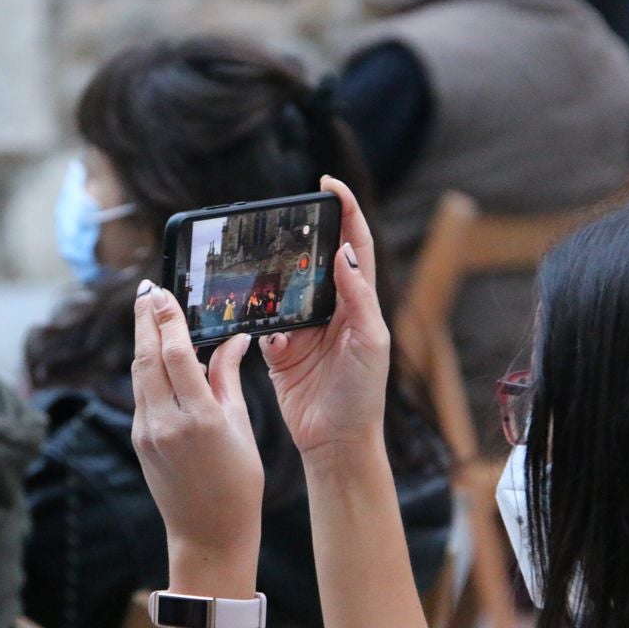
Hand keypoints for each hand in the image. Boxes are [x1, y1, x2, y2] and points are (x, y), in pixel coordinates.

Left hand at [131, 280, 263, 565]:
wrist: (209, 536)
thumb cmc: (239, 484)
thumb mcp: (241, 427)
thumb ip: (228, 379)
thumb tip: (232, 339)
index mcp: (200, 418)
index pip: (176, 354)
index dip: (168, 320)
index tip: (162, 293)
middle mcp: (167, 423)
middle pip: (148, 357)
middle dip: (145, 320)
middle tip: (146, 290)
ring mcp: (148, 433)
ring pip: (139, 374)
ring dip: (143, 341)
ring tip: (148, 313)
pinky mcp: (140, 441)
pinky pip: (142, 394)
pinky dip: (148, 368)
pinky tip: (157, 354)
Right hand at [260, 176, 390, 458]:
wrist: (337, 443)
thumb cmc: (363, 395)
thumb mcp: (370, 342)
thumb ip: (358, 298)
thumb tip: (346, 253)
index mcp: (360, 302)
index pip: (355, 245)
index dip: (346, 211)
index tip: (328, 184)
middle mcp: (332, 310)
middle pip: (314, 258)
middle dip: (300, 233)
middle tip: (283, 213)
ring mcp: (303, 329)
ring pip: (282, 287)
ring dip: (272, 274)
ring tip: (258, 258)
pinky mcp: (278, 351)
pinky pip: (262, 324)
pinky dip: (259, 322)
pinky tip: (262, 327)